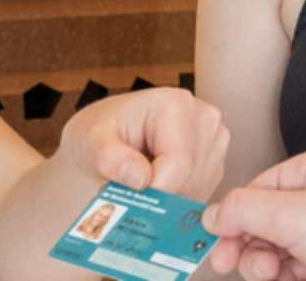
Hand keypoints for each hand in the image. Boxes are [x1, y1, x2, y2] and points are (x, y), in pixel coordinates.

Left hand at [56, 87, 228, 199]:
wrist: (107, 136)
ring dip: (164, 201)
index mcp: (176, 104)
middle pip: (190, 180)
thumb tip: (139, 178)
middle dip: (156, 197)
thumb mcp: (91, 141)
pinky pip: (198, 197)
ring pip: (196, 193)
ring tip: (138, 182)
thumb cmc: (100, 132)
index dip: (153, 190)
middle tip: (126, 190)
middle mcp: (204, 119)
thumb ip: (110, 158)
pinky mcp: (214, 163)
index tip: (126, 197)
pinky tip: (154, 185)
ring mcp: (213, 141)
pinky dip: (173, 201)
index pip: (179, 162)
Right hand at [201, 148, 305, 280]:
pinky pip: (297, 274)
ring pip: (276, 255)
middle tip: (231, 265)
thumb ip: (244, 211)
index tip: (213, 244)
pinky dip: (287, 279)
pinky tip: (291, 280)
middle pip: (261, 225)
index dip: (230, 218)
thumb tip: (209, 213)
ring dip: (265, 266)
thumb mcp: (295, 214)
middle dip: (246, 246)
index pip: (254, 192)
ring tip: (271, 273)